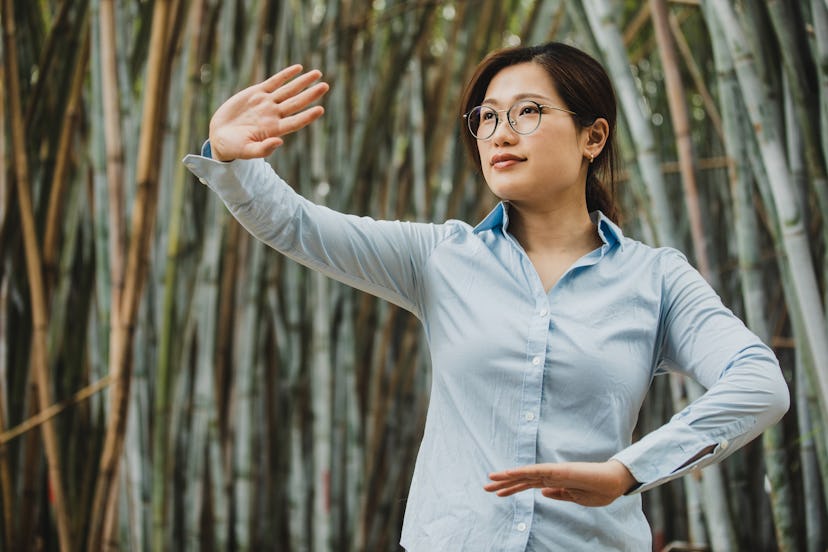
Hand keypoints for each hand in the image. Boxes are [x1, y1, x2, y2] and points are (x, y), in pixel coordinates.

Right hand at [208, 64, 328, 160]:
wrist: (220, 136)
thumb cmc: (234, 147)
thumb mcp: (246, 151)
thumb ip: (262, 150)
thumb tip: (279, 142)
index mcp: (274, 130)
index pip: (295, 122)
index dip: (308, 116)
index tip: (320, 109)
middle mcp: (274, 115)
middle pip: (296, 103)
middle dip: (311, 94)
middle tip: (326, 86)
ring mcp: (266, 103)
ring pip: (289, 90)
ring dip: (303, 82)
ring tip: (318, 74)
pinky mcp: (256, 93)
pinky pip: (274, 81)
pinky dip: (286, 75)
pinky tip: (298, 68)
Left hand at [484, 460, 636, 506]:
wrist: (614, 482)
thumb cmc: (598, 489)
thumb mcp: (576, 498)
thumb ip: (559, 495)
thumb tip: (542, 494)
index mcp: (554, 483)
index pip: (528, 485)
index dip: (512, 488)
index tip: (497, 492)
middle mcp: (551, 476)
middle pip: (522, 479)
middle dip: (504, 483)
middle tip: (486, 486)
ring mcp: (554, 472)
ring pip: (526, 474)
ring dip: (507, 477)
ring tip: (491, 479)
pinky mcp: (559, 471)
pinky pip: (537, 471)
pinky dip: (522, 472)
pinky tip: (509, 473)